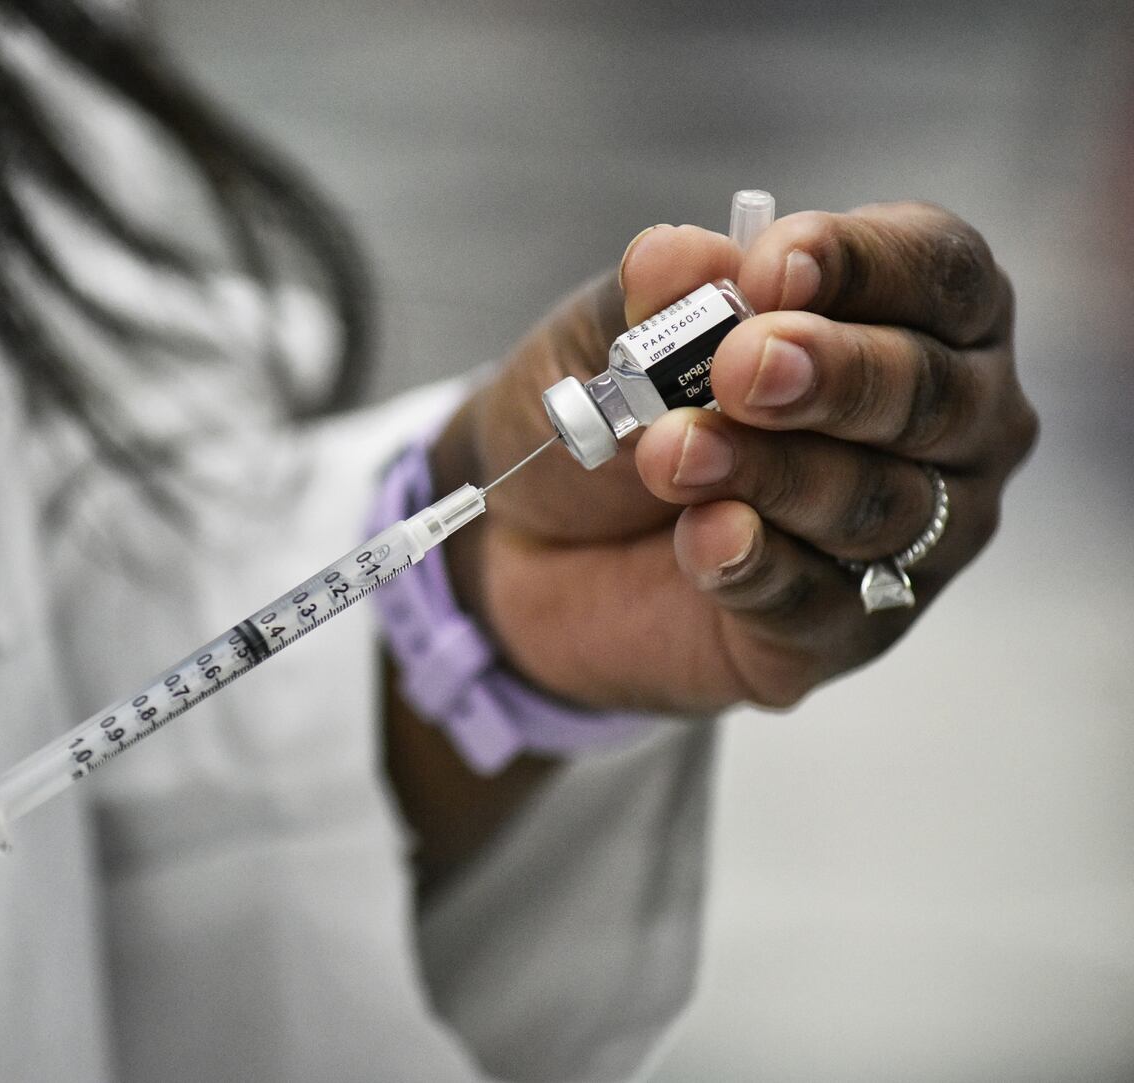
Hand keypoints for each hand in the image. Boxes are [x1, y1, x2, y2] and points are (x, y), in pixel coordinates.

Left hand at [432, 202, 1037, 714]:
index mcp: (914, 312)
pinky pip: (819, 601)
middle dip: (833, 374)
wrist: (532, 535)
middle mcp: (945, 426)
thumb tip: (677, 257)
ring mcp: (910, 538)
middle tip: (740, 367)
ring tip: (671, 453)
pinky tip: (699, 537)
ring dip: (768, 471)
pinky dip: (752, 562)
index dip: (861, 264)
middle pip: (930, 394)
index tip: (769, 270)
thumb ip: (657, 295)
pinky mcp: (843, 631)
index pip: (936, 269)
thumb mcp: (613, 327)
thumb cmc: (615, 406)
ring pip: (875, 504)